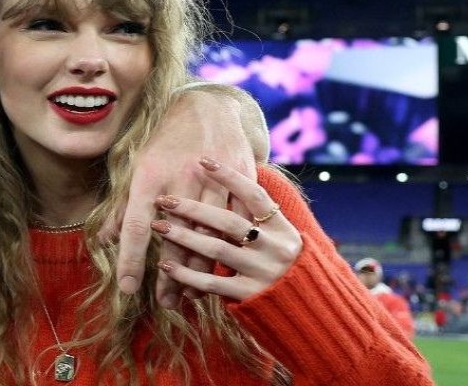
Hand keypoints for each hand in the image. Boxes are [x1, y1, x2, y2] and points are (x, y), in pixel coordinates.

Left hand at [103, 87, 259, 305]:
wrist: (209, 107)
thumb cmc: (164, 140)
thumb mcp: (136, 166)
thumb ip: (121, 205)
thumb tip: (102, 239)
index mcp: (149, 176)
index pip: (136, 226)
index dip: (130, 259)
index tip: (127, 289)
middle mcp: (181, 179)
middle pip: (175, 239)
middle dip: (169, 276)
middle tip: (164, 303)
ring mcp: (214, 182)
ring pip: (208, 237)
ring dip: (198, 271)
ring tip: (188, 296)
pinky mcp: (240, 182)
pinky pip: (236, 226)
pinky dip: (227, 251)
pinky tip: (217, 272)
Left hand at [151, 157, 300, 300]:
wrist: (309, 308)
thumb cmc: (282, 264)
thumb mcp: (279, 237)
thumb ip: (255, 217)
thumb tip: (222, 184)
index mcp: (282, 228)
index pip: (255, 195)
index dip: (230, 177)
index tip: (203, 160)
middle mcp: (276, 248)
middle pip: (229, 222)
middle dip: (193, 209)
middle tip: (164, 200)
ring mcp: (263, 272)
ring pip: (217, 249)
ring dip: (183, 237)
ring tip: (158, 227)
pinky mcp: (250, 295)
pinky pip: (212, 283)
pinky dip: (186, 274)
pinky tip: (165, 265)